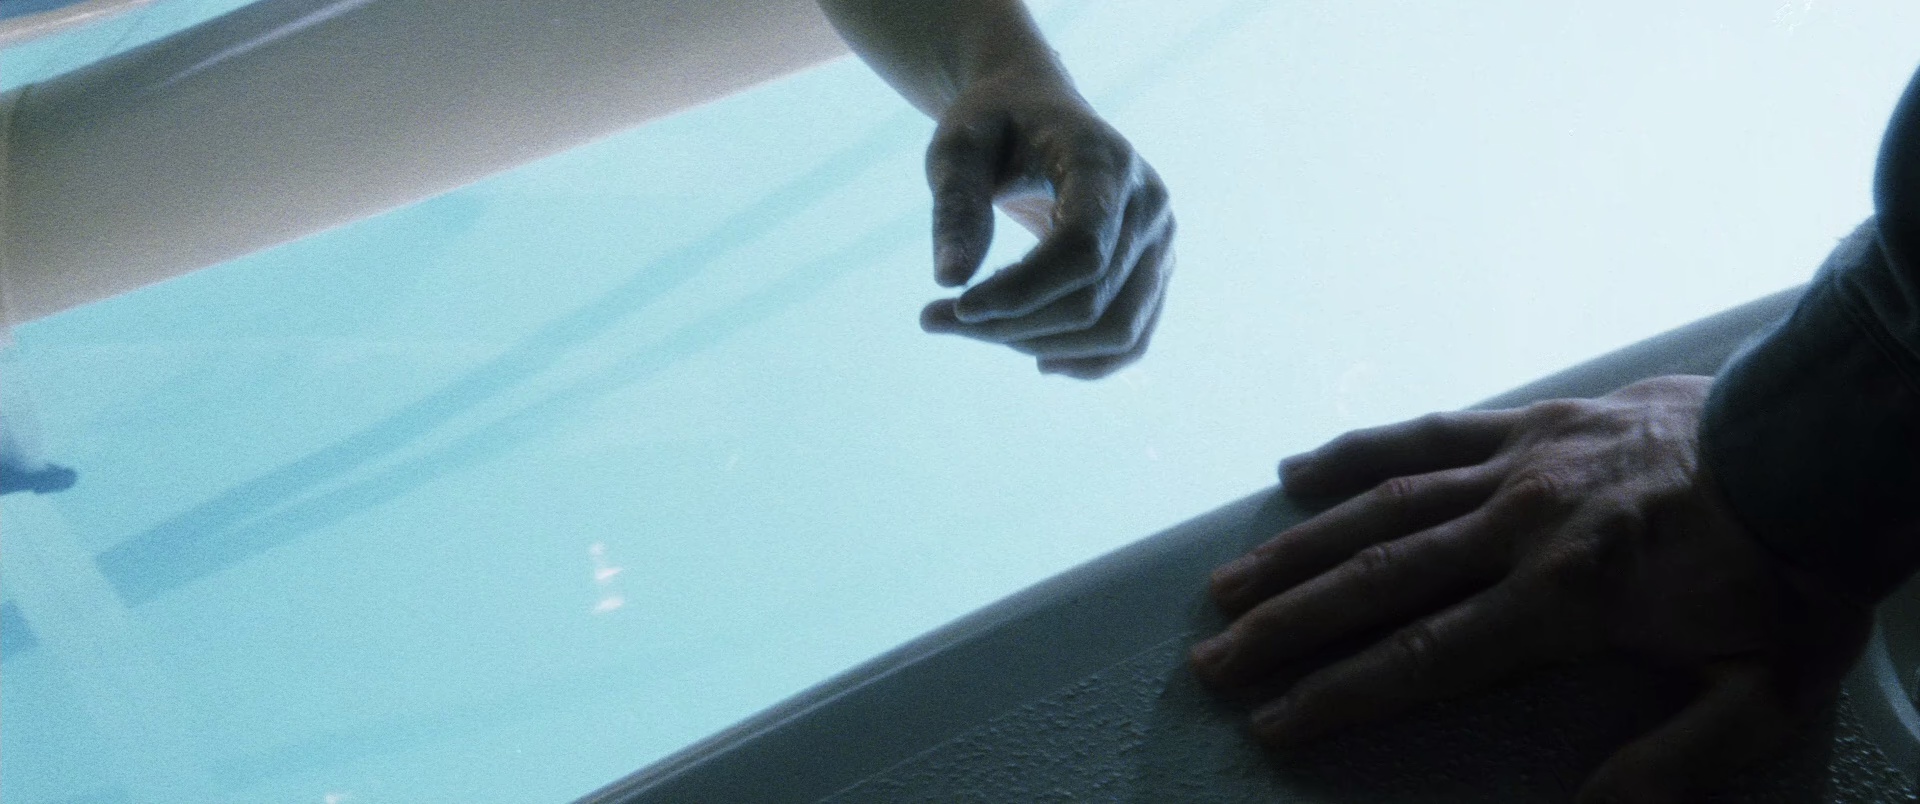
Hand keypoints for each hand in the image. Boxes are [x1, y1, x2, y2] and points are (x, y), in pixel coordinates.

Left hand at [917, 69, 1173, 379]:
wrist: (1035, 110)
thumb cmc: (992, 125)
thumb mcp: (958, 147)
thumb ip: (955, 205)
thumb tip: (950, 280)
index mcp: (1107, 163)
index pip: (1081, 250)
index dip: (1021, 291)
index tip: (954, 306)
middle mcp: (1148, 206)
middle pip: (1094, 300)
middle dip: (1012, 325)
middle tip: (934, 317)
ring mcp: (1159, 243)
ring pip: (1116, 330)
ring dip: (1038, 346)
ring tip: (975, 328)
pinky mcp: (1154, 272)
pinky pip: (1132, 339)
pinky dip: (1085, 362)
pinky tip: (1035, 359)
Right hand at [1188, 376, 1874, 802]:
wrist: (1824, 444)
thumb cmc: (1791, 576)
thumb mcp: (1758, 693)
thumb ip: (1672, 764)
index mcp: (1567, 597)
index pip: (1428, 655)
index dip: (1343, 693)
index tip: (1275, 722)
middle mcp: (1521, 527)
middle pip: (1379, 581)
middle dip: (1287, 627)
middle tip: (1215, 659)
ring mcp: (1520, 465)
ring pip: (1382, 507)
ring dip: (1298, 549)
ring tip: (1226, 584)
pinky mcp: (1535, 419)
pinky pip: (1429, 431)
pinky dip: (1358, 451)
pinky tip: (1296, 470)